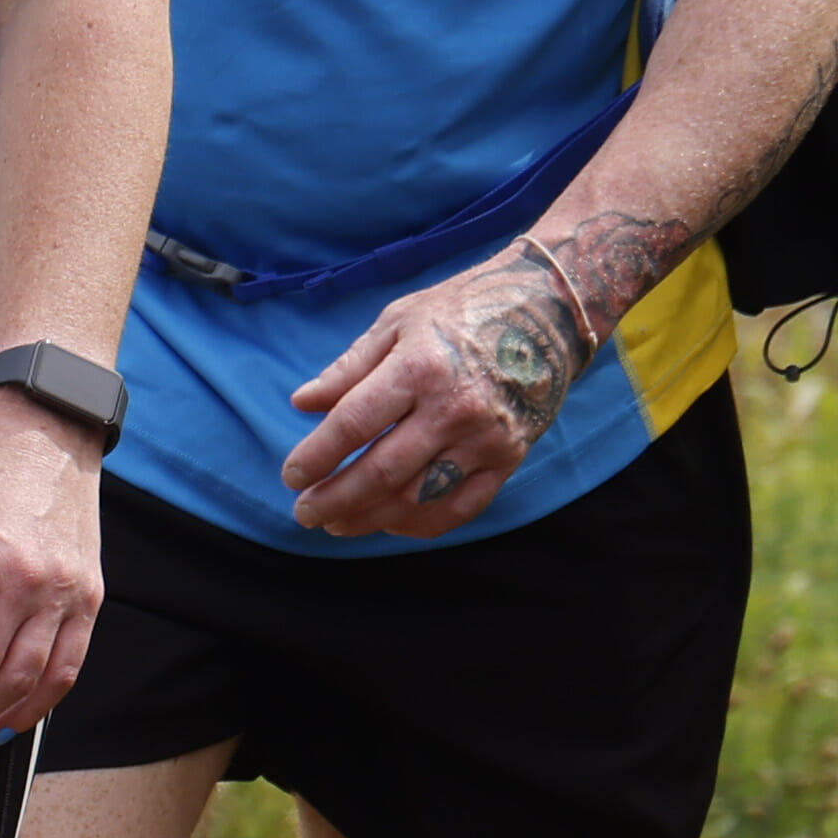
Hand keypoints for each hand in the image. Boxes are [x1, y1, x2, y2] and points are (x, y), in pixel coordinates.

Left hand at [288, 248, 586, 537]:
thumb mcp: (397, 322)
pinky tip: (390, 523)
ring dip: (370, 519)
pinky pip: (461, 508)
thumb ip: (349, 368)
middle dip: (335, 498)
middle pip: (382, 471)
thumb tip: (301, 403)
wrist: (545, 312)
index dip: (316, 456)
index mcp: (419, 368)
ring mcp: (485, 439)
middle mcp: (453, 409)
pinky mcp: (508, 459)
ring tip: (337, 523)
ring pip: (418, 498)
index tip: (291, 475)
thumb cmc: (460, 311)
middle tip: (304, 512)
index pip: (353, 424)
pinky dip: (421, 525)